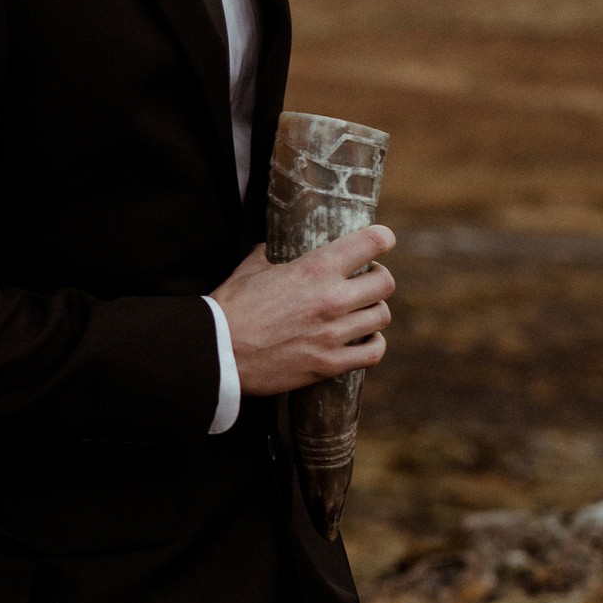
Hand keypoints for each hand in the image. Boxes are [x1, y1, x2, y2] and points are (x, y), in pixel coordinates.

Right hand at [210, 225, 395, 397]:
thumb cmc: (229, 309)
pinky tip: (363, 339)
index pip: (371, 243)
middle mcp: (331, 299)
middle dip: (378, 279)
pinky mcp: (329, 363)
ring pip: (382, 316)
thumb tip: (269, 247)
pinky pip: (373, 352)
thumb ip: (266, 255)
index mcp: (314, 269)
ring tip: (361, 311)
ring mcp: (333, 334)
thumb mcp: (248, 270)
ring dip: (374, 311)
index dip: (381, 238)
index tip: (382, 240)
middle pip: (385, 283)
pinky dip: (373, 343)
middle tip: (366, 281)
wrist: (217, 352)